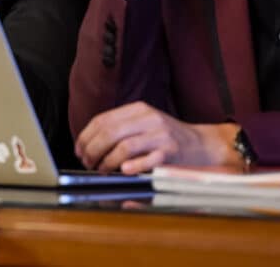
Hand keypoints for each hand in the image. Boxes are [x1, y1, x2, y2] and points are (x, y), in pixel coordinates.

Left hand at [75, 101, 239, 173]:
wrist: (200, 144)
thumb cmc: (166, 137)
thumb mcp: (143, 124)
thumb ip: (120, 128)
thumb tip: (89, 142)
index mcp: (138, 109)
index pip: (103, 119)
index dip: (86, 136)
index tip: (79, 149)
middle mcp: (148, 118)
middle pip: (110, 132)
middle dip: (93, 150)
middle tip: (87, 162)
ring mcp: (160, 134)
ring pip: (125, 146)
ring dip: (108, 161)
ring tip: (102, 169)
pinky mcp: (171, 151)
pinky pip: (148, 159)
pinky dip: (133, 166)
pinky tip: (123, 171)